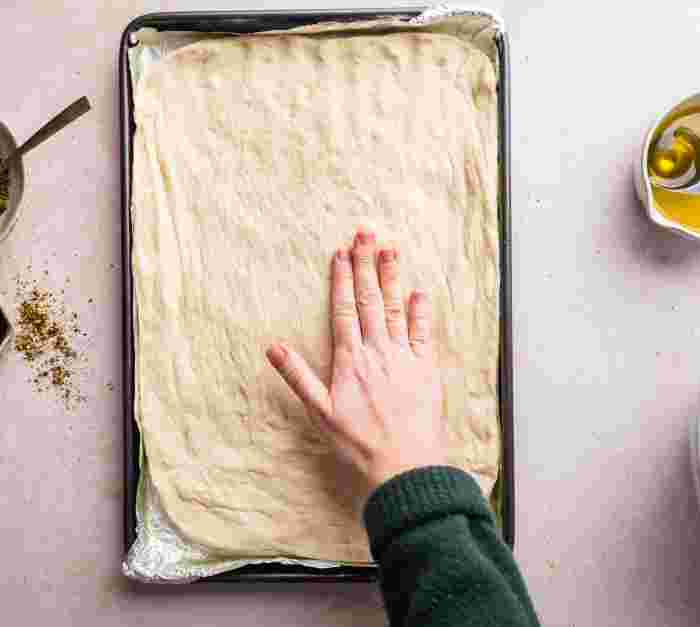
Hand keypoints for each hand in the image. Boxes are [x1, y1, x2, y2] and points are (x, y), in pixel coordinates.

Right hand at [266, 229, 445, 492]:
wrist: (405, 465)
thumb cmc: (360, 443)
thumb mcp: (320, 413)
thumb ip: (298, 377)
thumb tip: (273, 348)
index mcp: (350, 360)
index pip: (343, 309)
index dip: (341, 279)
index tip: (340, 253)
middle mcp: (377, 351)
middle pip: (369, 300)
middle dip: (366, 264)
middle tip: (365, 233)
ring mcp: (404, 358)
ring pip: (396, 308)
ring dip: (392, 277)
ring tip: (391, 248)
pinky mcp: (426, 369)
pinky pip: (424, 333)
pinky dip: (421, 310)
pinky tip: (419, 291)